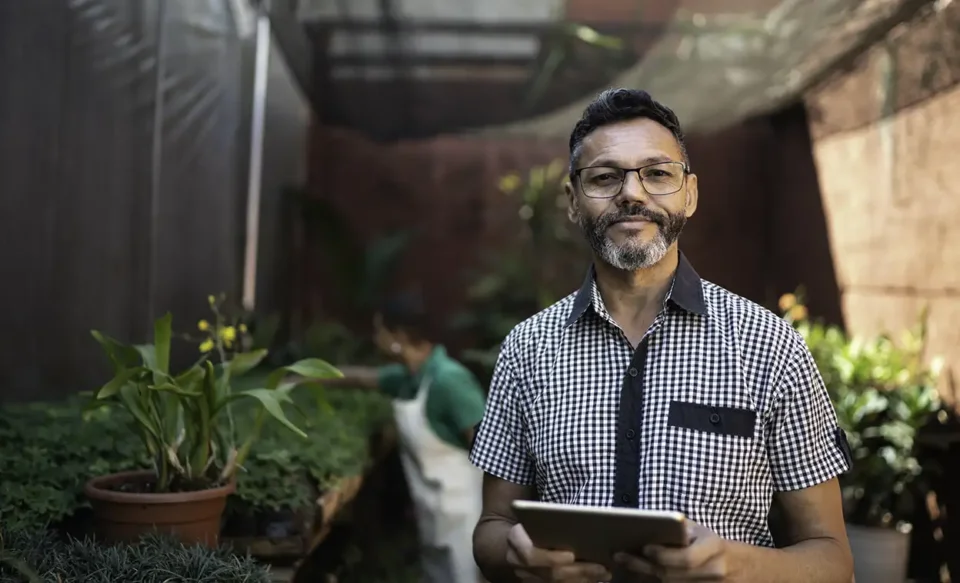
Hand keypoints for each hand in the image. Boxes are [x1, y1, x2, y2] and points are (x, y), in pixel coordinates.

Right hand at [507, 523, 612, 581]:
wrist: (516, 541)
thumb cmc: (531, 524)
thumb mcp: (535, 517)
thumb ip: (548, 522)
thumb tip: (580, 523)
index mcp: (515, 540)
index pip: (530, 555)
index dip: (551, 558)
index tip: (572, 555)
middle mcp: (518, 564)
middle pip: (550, 574)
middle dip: (578, 571)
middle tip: (601, 568)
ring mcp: (527, 578)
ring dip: (582, 580)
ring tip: (604, 574)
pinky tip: (594, 579)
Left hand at [614, 520, 728, 580]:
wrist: (741, 569)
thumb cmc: (714, 545)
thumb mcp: (702, 531)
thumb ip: (680, 529)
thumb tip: (649, 524)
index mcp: (714, 548)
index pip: (687, 558)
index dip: (665, 555)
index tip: (645, 547)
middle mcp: (713, 571)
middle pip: (672, 574)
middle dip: (644, 565)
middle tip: (620, 555)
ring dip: (643, 575)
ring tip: (623, 562)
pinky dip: (651, 582)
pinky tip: (635, 574)